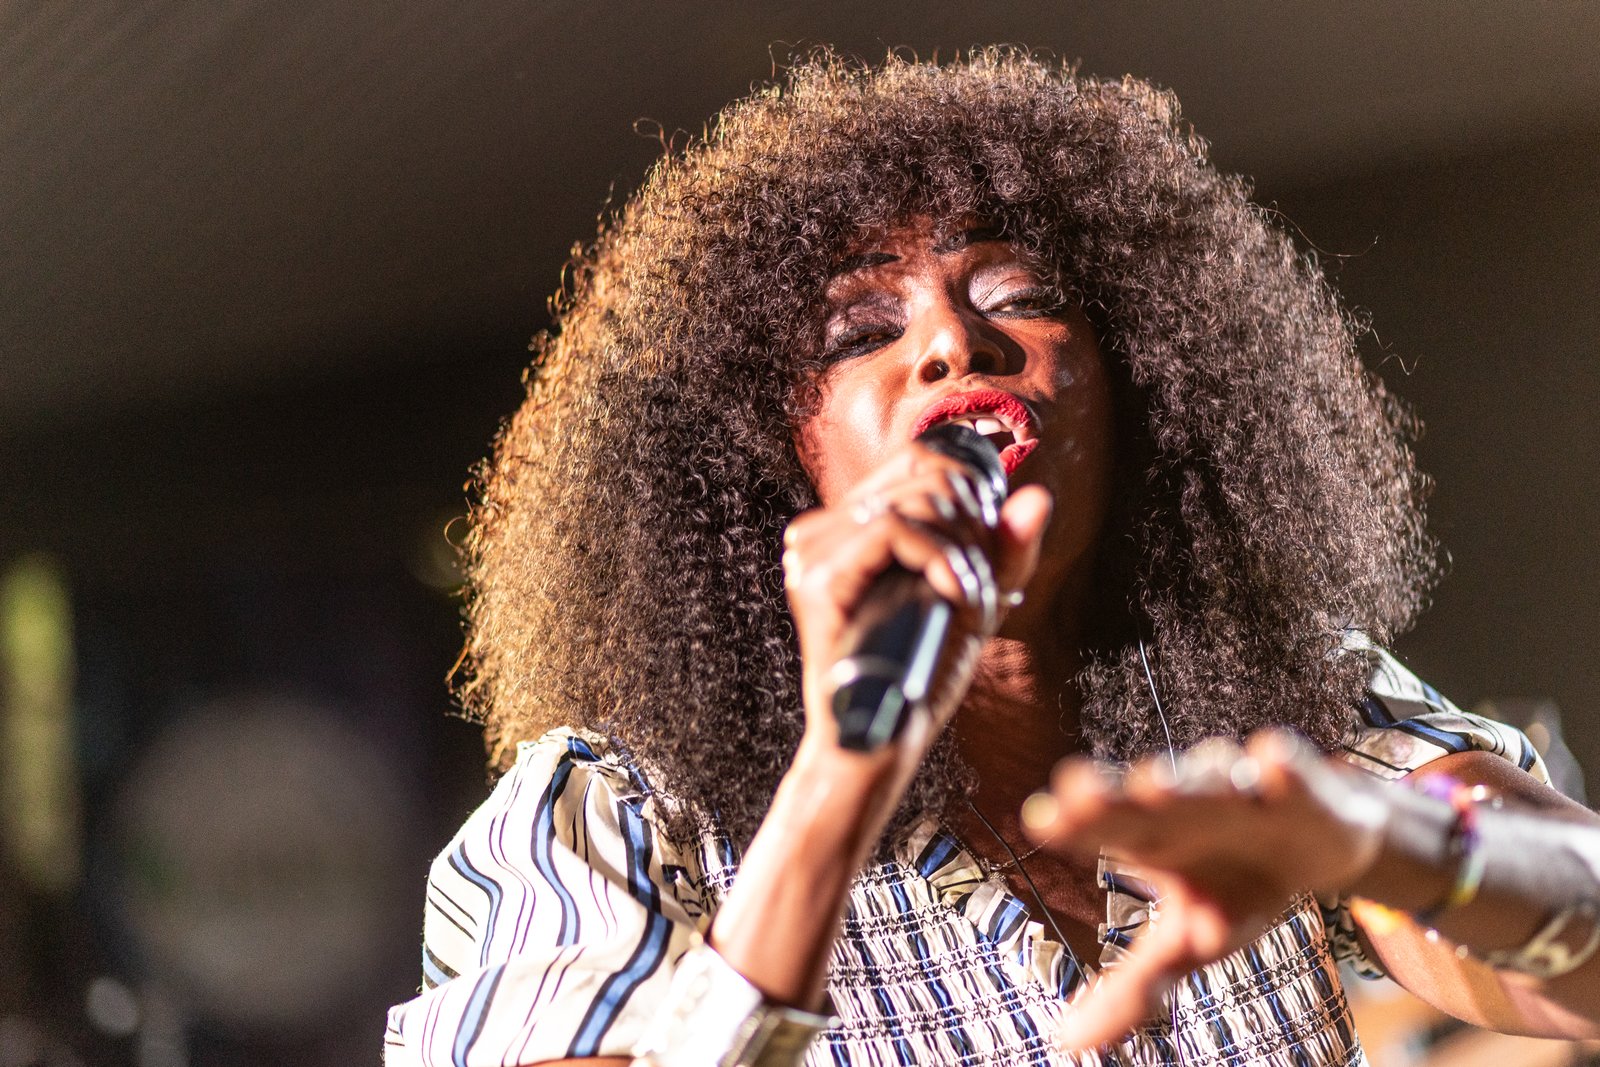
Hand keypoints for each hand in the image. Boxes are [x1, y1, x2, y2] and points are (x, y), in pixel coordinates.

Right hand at [782, 438, 1052, 756]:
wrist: (883, 739)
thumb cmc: (922, 672)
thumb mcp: (974, 599)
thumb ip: (1005, 550)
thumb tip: (1036, 497)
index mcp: (850, 525)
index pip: (919, 459)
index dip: (968, 491)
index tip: (980, 552)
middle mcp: (824, 530)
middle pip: (925, 475)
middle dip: (972, 529)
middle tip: (975, 587)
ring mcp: (813, 550)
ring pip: (914, 500)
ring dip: (961, 551)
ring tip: (964, 599)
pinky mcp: (817, 577)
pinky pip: (892, 527)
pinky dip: (937, 556)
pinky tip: (950, 591)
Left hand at [1023, 730, 1387, 1050]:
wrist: (1320, 846)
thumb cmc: (1233, 887)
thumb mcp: (1185, 944)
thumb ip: (1130, 989)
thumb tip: (1066, 1043)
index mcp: (1153, 839)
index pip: (1106, 828)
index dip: (1075, 822)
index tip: (1041, 818)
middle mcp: (1189, 806)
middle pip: (1145, 797)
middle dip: (1115, 795)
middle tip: (1077, 787)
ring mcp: (1245, 793)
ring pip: (1212, 781)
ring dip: (1186, 782)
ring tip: (1151, 785)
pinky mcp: (1304, 791)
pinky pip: (1294, 773)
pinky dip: (1283, 769)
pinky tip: (1267, 760)